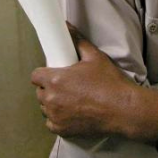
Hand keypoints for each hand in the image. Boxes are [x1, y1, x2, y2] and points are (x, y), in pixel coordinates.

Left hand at [31, 24, 157, 140]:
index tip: (52, 74)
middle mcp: (51, 99)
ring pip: (45, 108)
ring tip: (68, 100)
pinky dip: (57, 119)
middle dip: (49, 88)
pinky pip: (51, 123)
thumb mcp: (94, 57)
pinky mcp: (62, 130)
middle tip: (64, 86)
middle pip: (39, 92)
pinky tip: (69, 114)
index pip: (35, 76)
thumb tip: (67, 27)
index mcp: (55, 80)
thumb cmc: (109, 82)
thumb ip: (78, 41)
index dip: (43, 74)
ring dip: (52, 104)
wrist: (122, 109)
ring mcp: (55, 116)